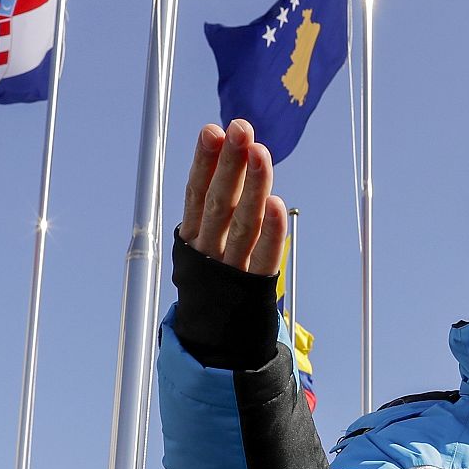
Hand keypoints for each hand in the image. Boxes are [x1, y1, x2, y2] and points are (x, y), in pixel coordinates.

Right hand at [179, 119, 286, 275]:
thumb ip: (216, 207)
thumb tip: (226, 153)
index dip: (204, 162)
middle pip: (219, 201)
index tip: (212, 130)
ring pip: (241, 221)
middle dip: (229, 164)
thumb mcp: (208, 244)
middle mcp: (208, 249)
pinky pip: (264, 255)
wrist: (216, 339)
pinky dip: (270, 230)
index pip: (197, 193)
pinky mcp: (253, 285)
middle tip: (239, 129)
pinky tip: (275, 202)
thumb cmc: (215, 281)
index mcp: (194, 236)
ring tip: (259, 151)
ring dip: (251, 185)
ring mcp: (229, 268)